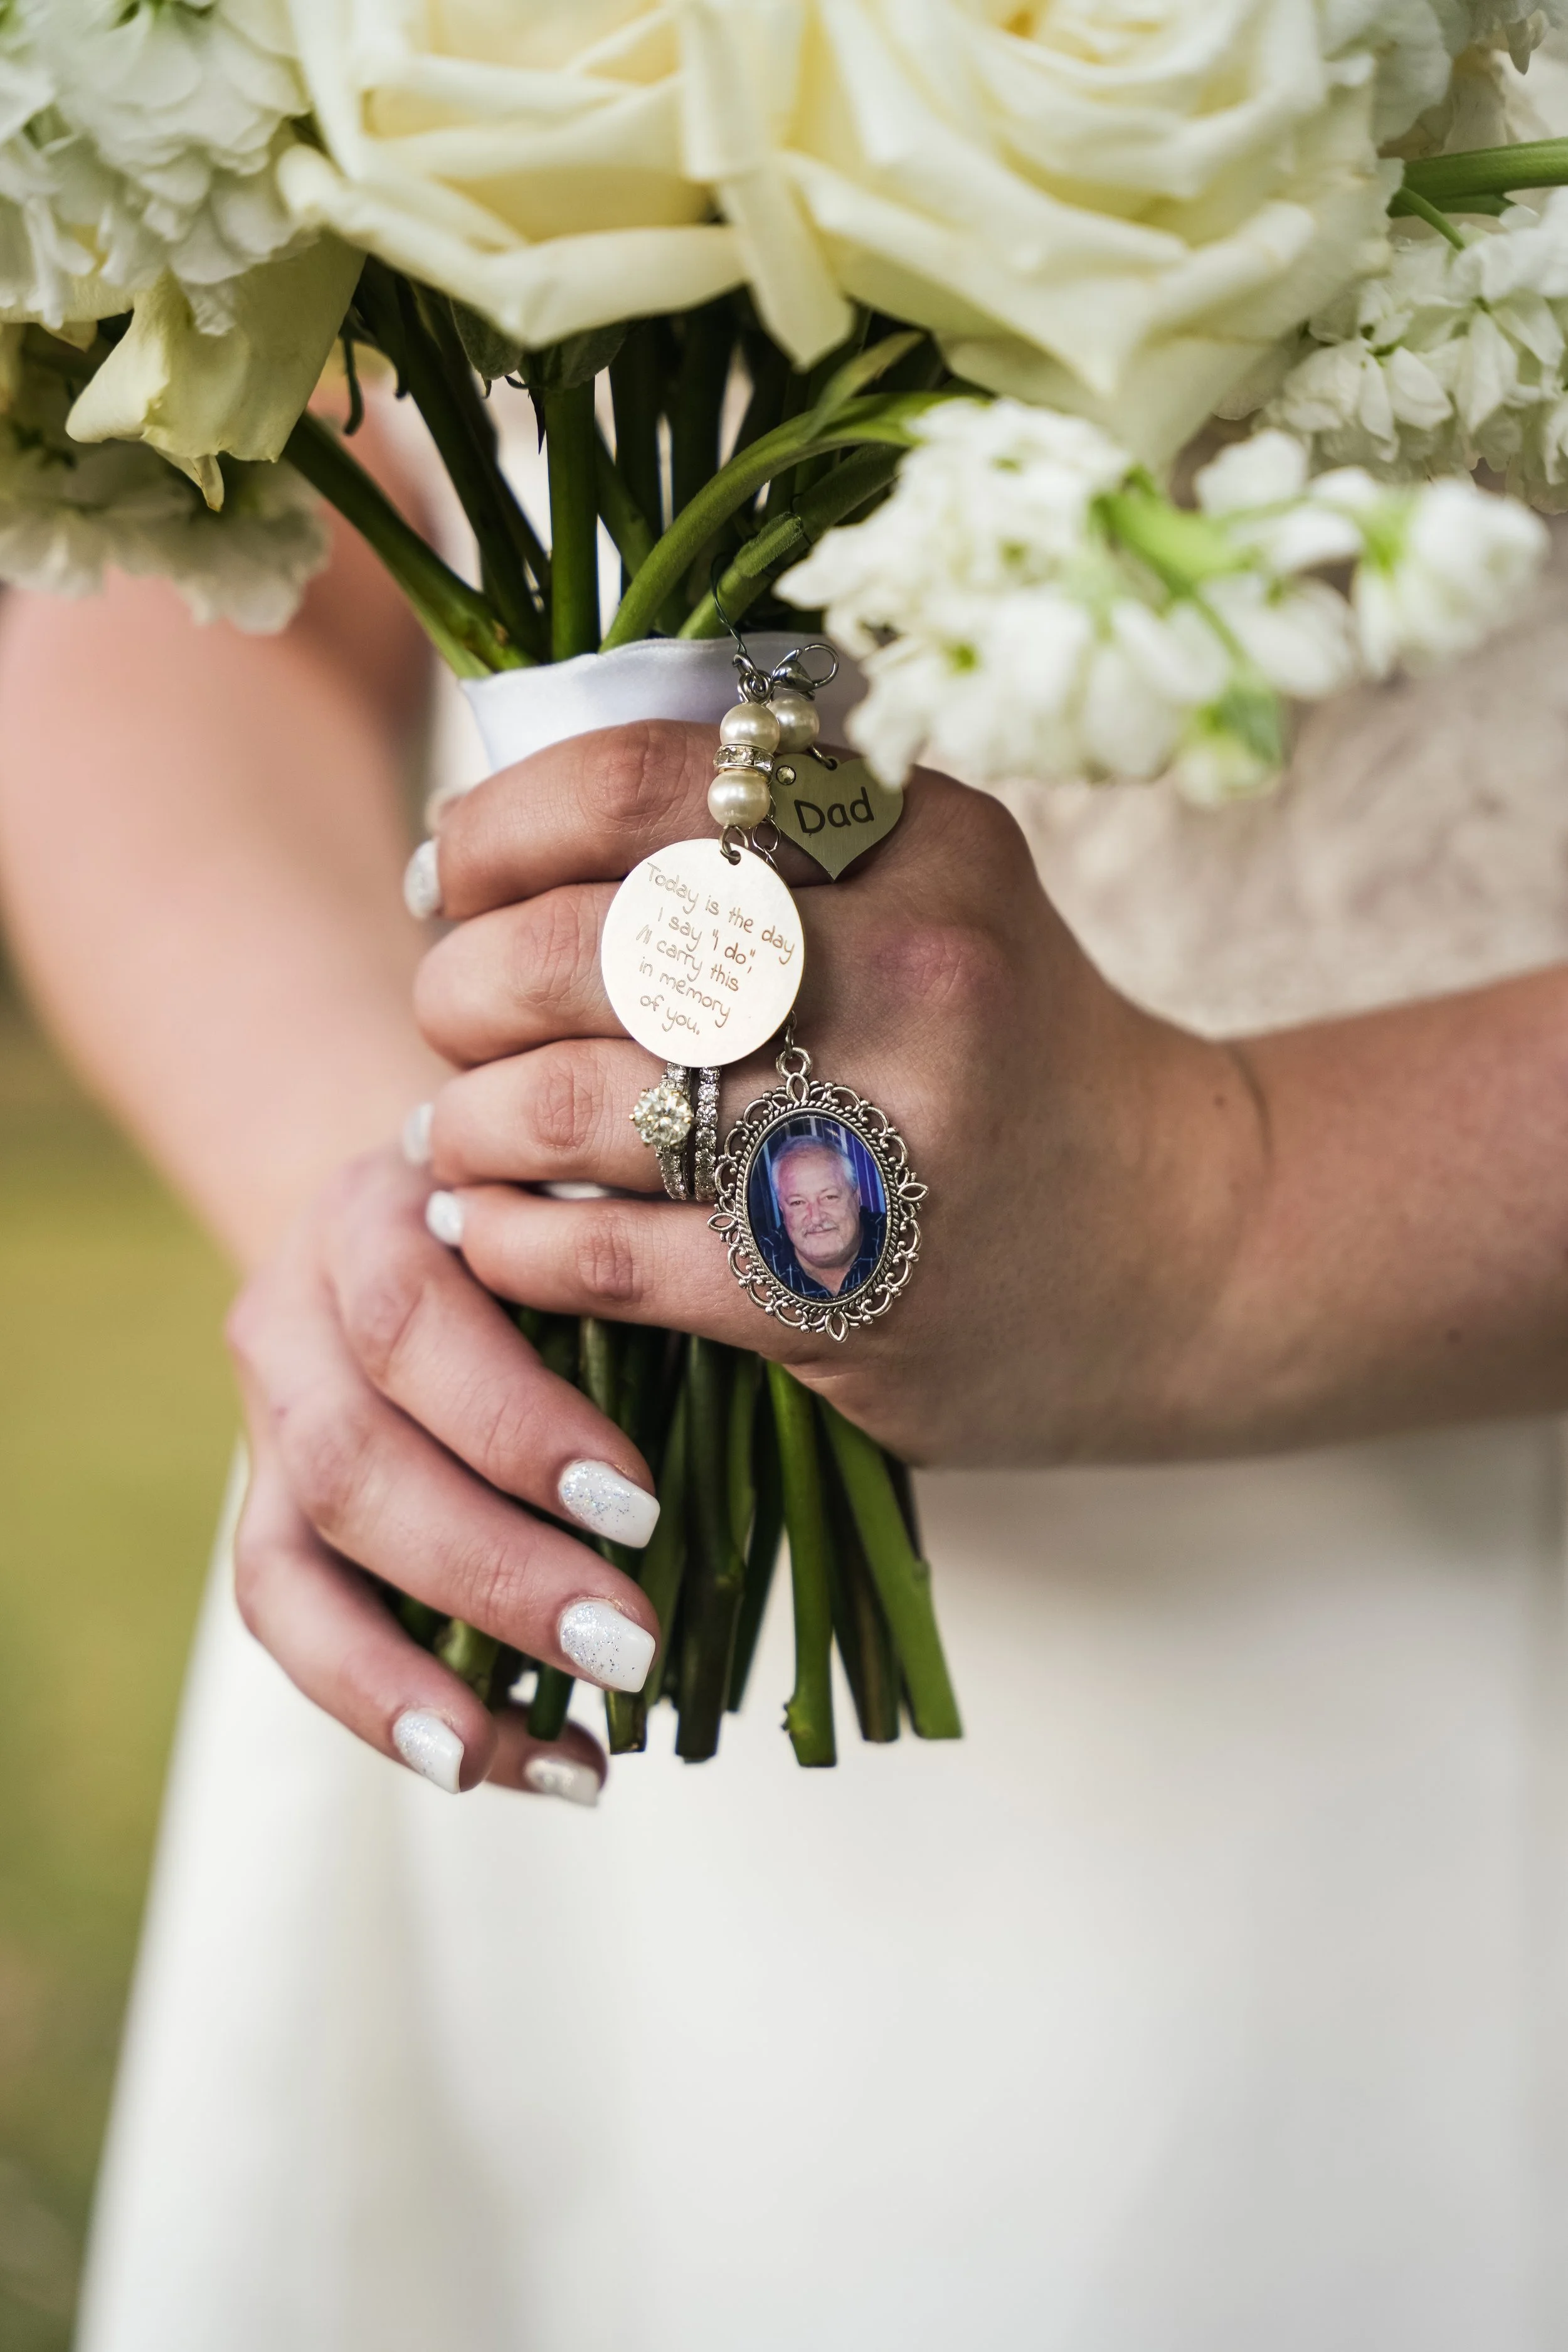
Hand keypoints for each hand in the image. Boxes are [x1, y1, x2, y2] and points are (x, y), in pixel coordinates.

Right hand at [224, 1144, 664, 1798]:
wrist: (413, 1213)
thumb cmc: (540, 1220)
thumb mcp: (573, 1212)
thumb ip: (622, 1278)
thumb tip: (769, 1393)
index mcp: (375, 1221)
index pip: (411, 1321)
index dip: (513, 1427)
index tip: (636, 1506)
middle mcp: (294, 1315)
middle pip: (349, 1459)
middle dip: (491, 1571)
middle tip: (628, 1645)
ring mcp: (265, 1422)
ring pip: (287, 1559)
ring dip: (420, 1671)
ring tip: (557, 1749)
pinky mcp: (262, 1510)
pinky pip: (286, 1627)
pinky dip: (390, 1706)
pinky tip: (506, 1761)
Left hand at [412, 723, 1267, 1464]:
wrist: (1184, 1249)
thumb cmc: (1012, 1055)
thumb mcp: (942, 893)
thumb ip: (777, 837)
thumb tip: (513, 819)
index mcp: (922, 842)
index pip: (641, 781)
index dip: (498, 821)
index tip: (449, 871)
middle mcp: (913, 974)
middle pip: (581, 946)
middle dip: (460, 981)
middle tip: (447, 1011)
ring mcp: (885, 1140)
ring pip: (573, 1103)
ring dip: (468, 1119)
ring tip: (454, 1130)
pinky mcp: (847, 1294)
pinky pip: (606, 1258)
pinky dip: (510, 1242)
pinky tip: (491, 1228)